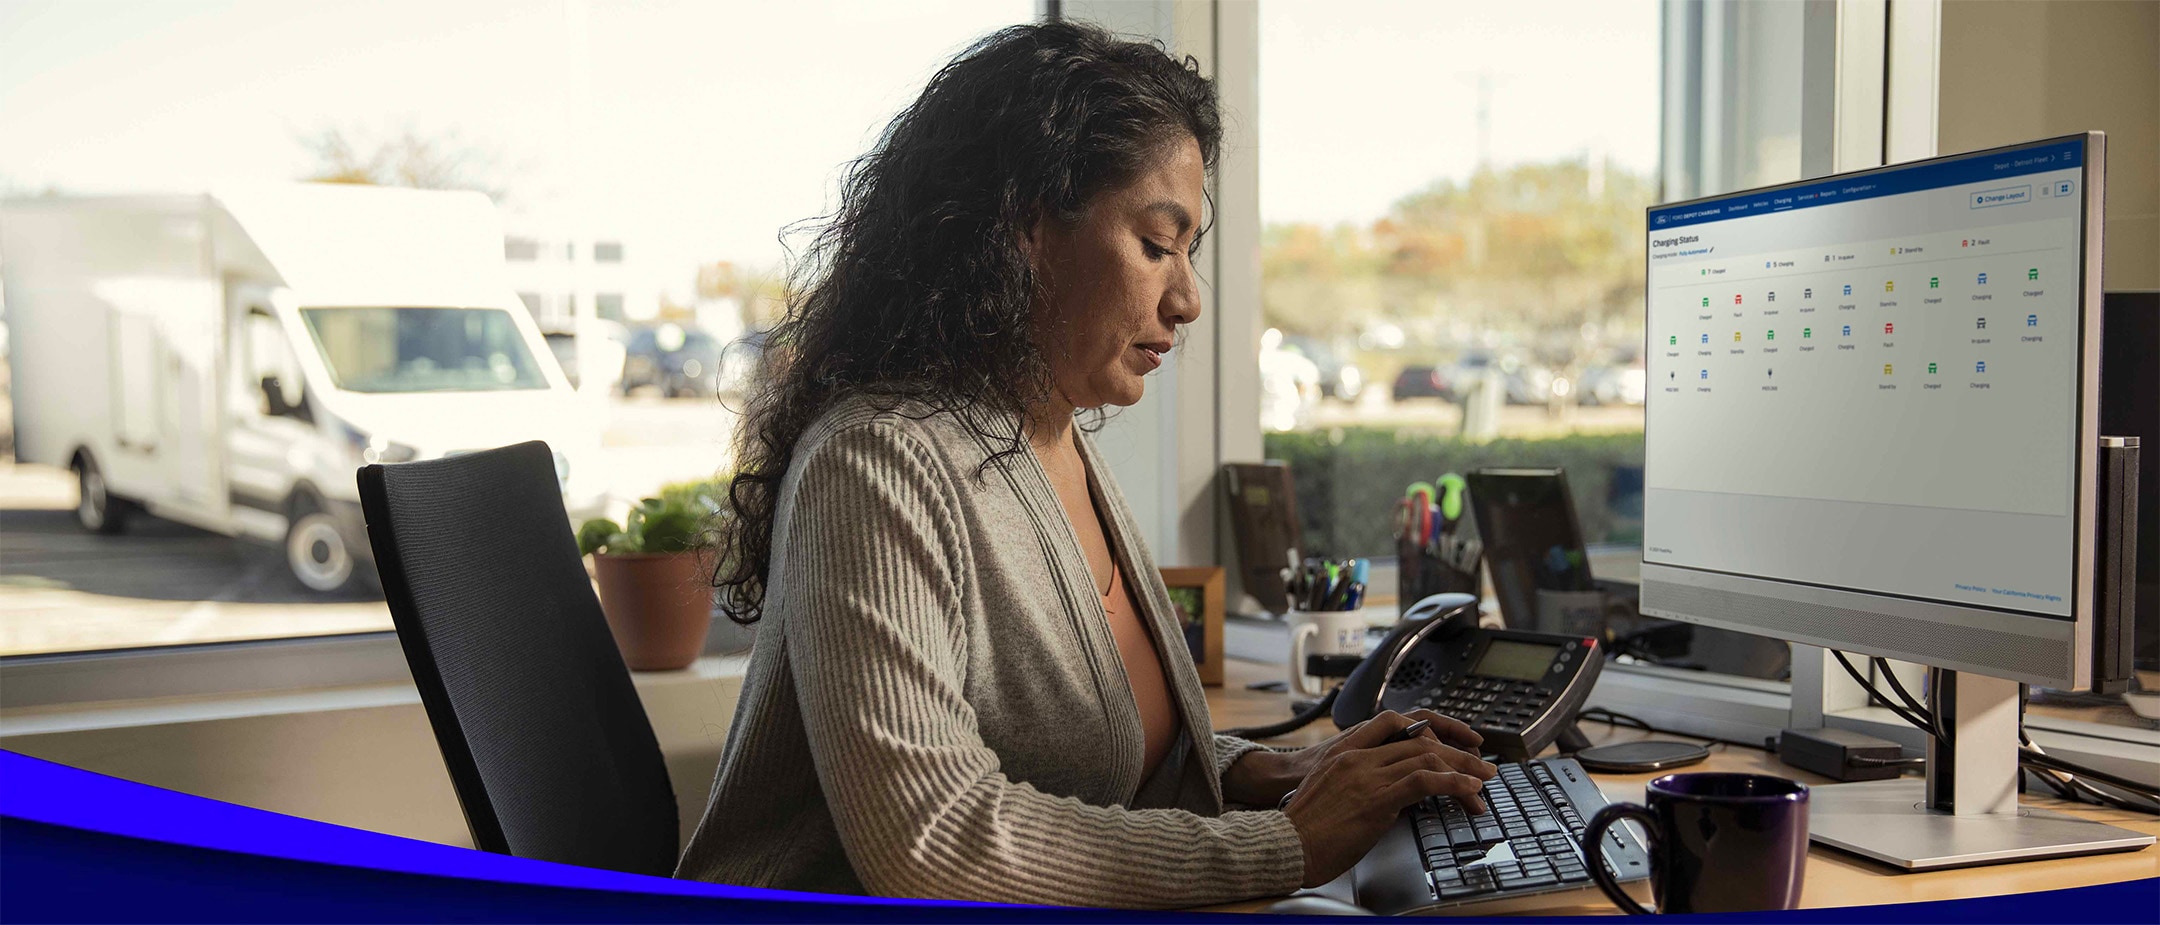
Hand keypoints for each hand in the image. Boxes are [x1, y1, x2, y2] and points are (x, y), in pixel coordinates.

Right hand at [1273, 712, 1495, 887]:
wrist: (1285, 844)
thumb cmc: (1305, 828)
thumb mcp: (1332, 792)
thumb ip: (1362, 784)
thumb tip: (1395, 798)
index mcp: (1346, 751)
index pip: (1396, 724)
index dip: (1430, 730)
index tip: (1452, 742)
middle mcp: (1359, 757)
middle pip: (1420, 741)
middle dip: (1457, 753)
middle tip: (1480, 765)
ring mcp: (1368, 776)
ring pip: (1427, 757)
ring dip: (1463, 768)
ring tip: (1483, 778)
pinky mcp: (1377, 799)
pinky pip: (1424, 781)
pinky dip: (1453, 782)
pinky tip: (1469, 789)